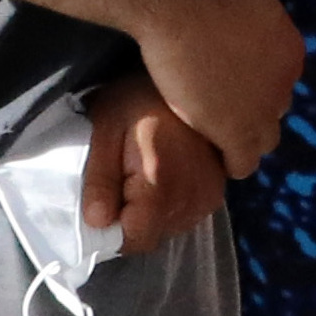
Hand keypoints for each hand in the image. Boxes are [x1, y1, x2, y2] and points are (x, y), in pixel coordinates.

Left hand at [79, 73, 232, 251]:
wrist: (193, 75)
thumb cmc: (138, 99)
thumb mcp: (105, 131)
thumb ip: (100, 179)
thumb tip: (97, 223)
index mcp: (162, 186)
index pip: (135, 240)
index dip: (112, 232)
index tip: (102, 205)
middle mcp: (194, 198)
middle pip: (153, 236)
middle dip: (131, 221)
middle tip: (121, 181)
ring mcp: (211, 196)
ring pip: (170, 228)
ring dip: (151, 213)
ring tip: (143, 174)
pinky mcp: (219, 190)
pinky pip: (186, 215)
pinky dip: (169, 205)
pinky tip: (163, 174)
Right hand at [143, 0, 304, 180]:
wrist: (184, 10)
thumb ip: (258, 13)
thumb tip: (254, 7)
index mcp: (291, 52)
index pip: (278, 80)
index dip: (255, 86)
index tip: (232, 88)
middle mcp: (287, 82)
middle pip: (274, 107)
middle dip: (253, 110)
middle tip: (223, 112)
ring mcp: (265, 110)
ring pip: (265, 138)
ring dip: (246, 139)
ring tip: (224, 142)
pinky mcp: (238, 131)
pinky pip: (245, 160)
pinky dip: (235, 164)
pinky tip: (223, 164)